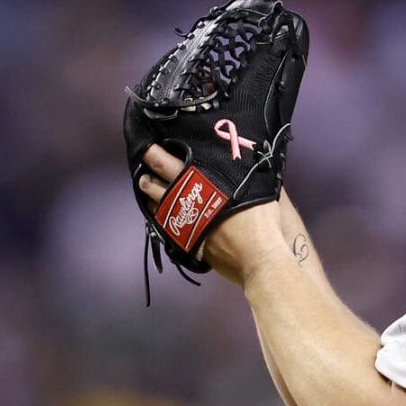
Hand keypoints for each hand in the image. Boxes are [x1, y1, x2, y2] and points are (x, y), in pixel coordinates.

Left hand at [137, 144, 266, 284]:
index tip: (149, 146)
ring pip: (155, 206)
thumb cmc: (262, 223)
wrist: (257, 259)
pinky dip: (160, 219)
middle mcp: (185, 202)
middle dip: (146, 173)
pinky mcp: (184, 242)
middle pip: (154, 184)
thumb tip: (252, 163)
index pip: (166, 163)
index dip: (154, 153)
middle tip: (143, 164)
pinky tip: (163, 215)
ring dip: (150, 196)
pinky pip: (164, 227)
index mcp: (200, 183)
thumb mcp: (259, 190)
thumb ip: (249, 175)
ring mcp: (182, 224)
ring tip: (148, 188)